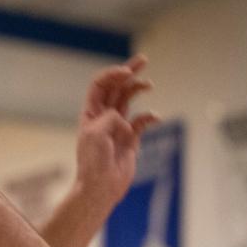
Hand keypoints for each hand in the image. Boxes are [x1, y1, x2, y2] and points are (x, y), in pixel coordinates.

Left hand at [75, 56, 159, 208]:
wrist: (101, 187)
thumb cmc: (93, 161)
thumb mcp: (96, 133)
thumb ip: (110, 118)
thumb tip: (123, 118)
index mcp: (91, 113)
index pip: (101, 85)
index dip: (113, 75)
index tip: (126, 73)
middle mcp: (104, 116)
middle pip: (116, 88)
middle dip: (128, 72)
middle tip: (143, 59)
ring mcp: (118, 126)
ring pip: (129, 100)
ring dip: (138, 88)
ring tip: (148, 84)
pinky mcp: (131, 139)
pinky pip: (142, 122)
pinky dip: (149, 116)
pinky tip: (155, 116)